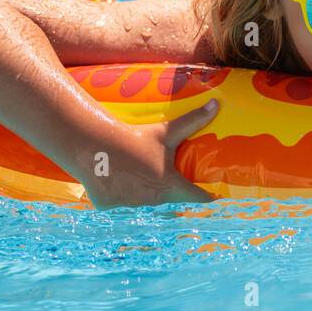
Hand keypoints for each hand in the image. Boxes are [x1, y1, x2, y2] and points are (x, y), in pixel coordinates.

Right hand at [84, 98, 219, 209]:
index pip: (195, 196)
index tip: (214, 196)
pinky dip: (118, 191)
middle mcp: (152, 200)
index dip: (206, 196)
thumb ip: (193, 121)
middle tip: (159, 170)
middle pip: (166, 196)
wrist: (96, 145)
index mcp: (169, 185)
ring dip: (141, 190)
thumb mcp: (167, 132)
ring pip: (141, 199)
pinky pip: (117, 200)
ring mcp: (130, 205)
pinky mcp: (109, 206)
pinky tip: (114, 177)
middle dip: (166, 186)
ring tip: (134, 171)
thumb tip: (216, 105)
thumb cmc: (136, 138)